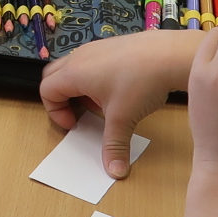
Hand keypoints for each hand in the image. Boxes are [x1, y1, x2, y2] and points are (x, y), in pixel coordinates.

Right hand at [38, 31, 199, 178]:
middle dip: (61, 97)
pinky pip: (92, 60)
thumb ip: (114, 146)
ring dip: (79, 87)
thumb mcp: (123, 119)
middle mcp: (80, 56)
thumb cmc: (140, 82)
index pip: (46, 90)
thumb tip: (115, 171)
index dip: (55, 111)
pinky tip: (119, 89)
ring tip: (101, 103)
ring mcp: (97, 47)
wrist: (171, 55)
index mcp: (74, 73)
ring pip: (73, 67)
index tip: (75, 124)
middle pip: (54, 75)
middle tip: (80, 113)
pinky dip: (95, 76)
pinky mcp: (113, 45)